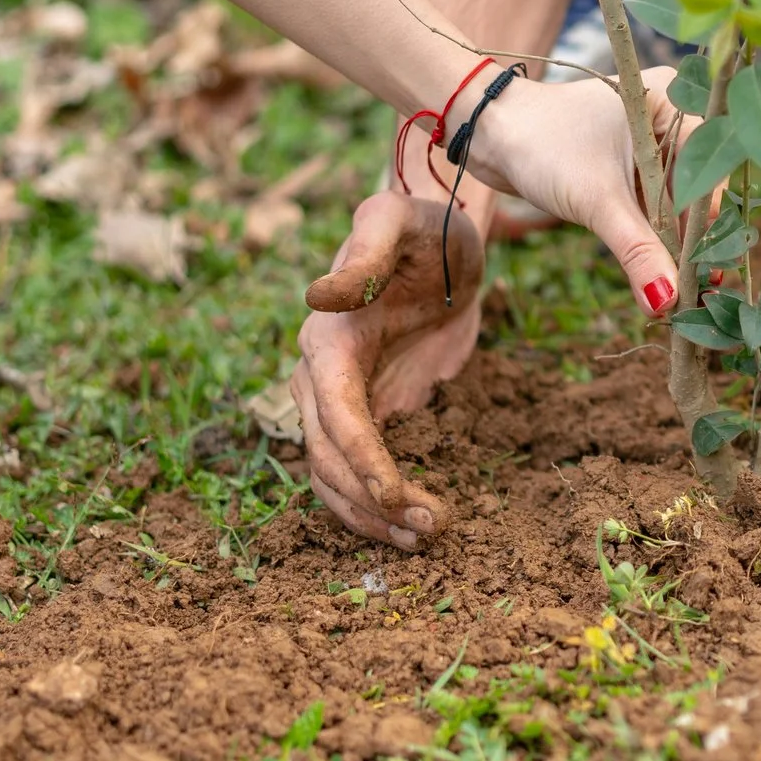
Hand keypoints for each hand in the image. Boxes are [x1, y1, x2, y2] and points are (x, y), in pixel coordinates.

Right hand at [293, 193, 483, 549]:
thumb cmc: (422, 227)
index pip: (334, 414)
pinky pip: (359, 473)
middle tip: (431, 529)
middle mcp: (321, 379)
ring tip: (427, 538)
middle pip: (330, 460)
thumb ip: (366, 251)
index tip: (396, 497)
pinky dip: (379, 506)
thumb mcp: (399, 222)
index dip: (361, 460)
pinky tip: (415, 527)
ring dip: (373, 517)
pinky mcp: (370, 415)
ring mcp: (342, 402)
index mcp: (327, 341)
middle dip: (374, 501)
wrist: (441, 243)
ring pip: (336, 478)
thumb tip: (319, 296)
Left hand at [463, 69, 691, 315]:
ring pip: (675, 198)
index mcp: (674, 102)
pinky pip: (654, 198)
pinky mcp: (631, 158)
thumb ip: (638, 252)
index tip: (705, 273)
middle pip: (697, 187)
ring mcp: (651, 137)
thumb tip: (668, 302)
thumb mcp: (597, 202)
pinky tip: (656, 270)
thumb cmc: (543, 147)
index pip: (709, 170)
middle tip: (695, 290)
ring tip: (677, 290)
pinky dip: (652, 232)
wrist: (490, 131)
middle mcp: (669, 114)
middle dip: (690, 239)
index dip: (708, 224)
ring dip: (671, 241)